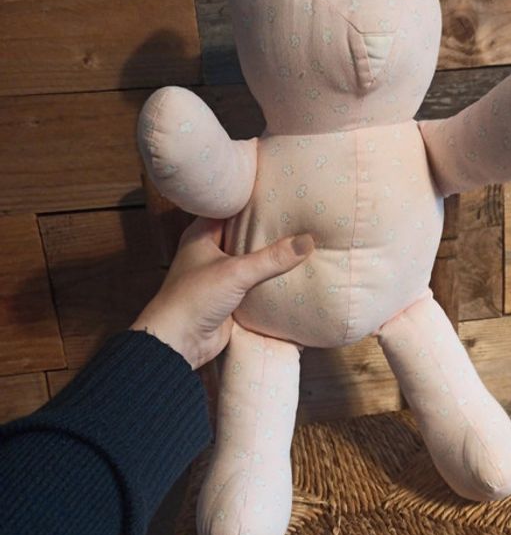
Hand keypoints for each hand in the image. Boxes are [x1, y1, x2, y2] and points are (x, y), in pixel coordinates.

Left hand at [131, 218, 313, 368]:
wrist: (179, 342)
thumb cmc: (195, 298)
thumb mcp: (236, 272)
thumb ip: (271, 258)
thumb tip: (307, 241)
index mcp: (201, 235)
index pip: (230, 208)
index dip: (252, 200)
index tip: (279, 192)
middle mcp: (210, 252)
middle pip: (243, 235)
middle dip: (267, 229)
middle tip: (297, 215)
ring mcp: (220, 276)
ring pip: (250, 261)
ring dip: (270, 257)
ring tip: (301, 240)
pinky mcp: (229, 298)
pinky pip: (254, 284)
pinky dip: (269, 281)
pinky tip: (292, 273)